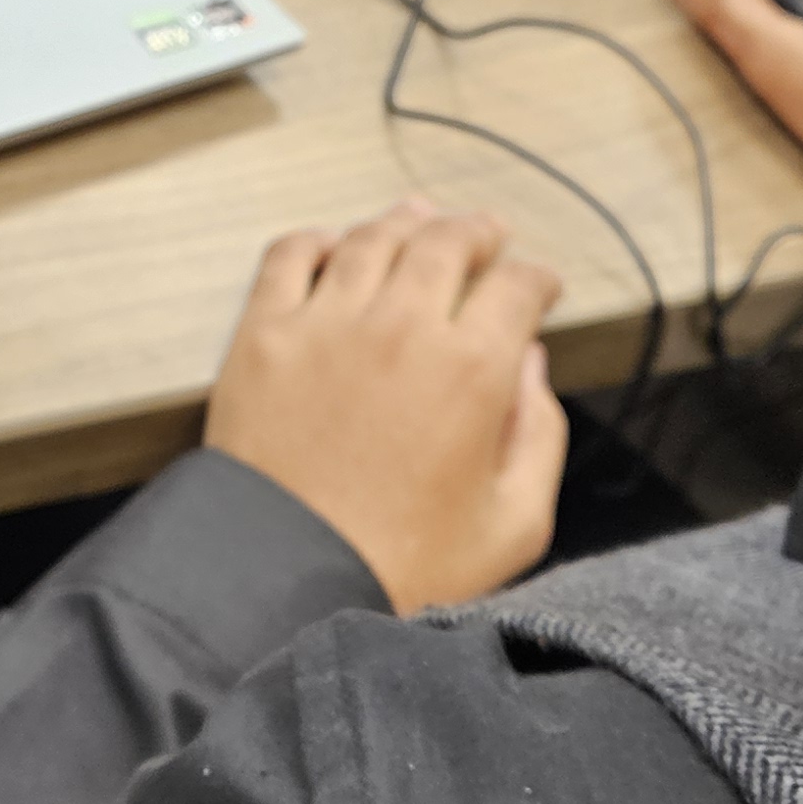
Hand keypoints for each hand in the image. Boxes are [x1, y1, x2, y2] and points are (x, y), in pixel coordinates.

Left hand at [204, 202, 567, 614]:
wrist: (287, 585)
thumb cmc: (402, 569)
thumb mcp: (515, 524)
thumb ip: (540, 435)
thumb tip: (530, 363)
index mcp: (473, 371)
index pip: (518, 285)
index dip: (538, 278)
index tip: (540, 287)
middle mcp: (401, 329)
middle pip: (447, 241)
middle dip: (478, 231)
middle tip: (487, 234)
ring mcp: (325, 325)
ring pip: (373, 238)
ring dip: (405, 222)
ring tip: (419, 218)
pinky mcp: (262, 337)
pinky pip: (289, 256)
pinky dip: (318, 240)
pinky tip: (332, 245)